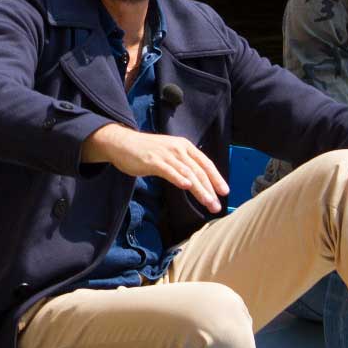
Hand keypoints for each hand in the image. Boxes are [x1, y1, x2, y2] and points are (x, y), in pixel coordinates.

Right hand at [79, 124, 227, 212]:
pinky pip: (169, 171)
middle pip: (199, 170)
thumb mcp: (169, 153)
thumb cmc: (147, 151)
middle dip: (210, 189)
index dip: (216, 177)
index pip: (205, 163)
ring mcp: (166, 154)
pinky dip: (179, 178)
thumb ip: (183, 163)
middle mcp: (178, 149)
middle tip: (217, 205)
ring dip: (199, 189)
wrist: (122, 143)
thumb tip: (197, 179)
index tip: (225, 192)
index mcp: (185, 146)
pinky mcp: (153, 161)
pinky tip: (187, 186)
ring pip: (187, 173)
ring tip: (208, 202)